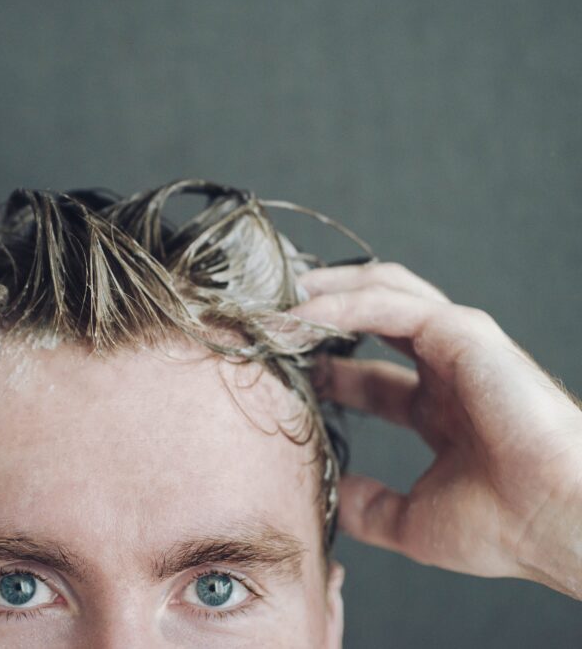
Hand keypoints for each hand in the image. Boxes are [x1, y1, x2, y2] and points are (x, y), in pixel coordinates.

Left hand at [292, 262, 581, 598]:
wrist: (559, 523)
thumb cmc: (505, 526)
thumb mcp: (413, 520)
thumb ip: (371, 506)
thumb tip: (332, 499)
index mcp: (440, 408)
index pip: (366, 374)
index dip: (320, 367)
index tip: (274, 369)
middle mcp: (447, 369)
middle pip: (371, 316)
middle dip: (318, 311)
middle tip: (265, 317)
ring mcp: (456, 345)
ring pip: (378, 291)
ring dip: (322, 294)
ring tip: (272, 304)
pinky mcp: (462, 331)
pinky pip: (385, 303)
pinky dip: (338, 304)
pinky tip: (299, 316)